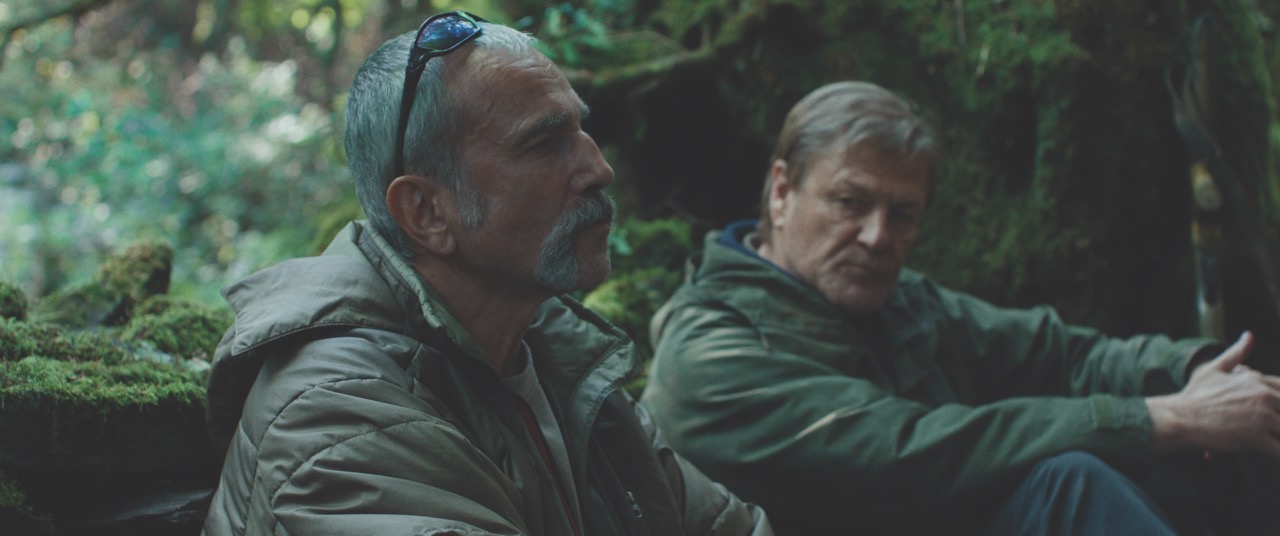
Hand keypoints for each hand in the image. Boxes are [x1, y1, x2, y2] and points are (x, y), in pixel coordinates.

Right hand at [1146, 331, 1279, 456]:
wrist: (1178, 419)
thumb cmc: (1193, 395)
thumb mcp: (1213, 369)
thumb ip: (1236, 353)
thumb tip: (1249, 335)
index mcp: (1256, 380)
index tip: (1273, 411)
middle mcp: (1263, 396)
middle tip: (1269, 427)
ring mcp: (1261, 418)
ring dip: (1279, 435)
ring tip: (1268, 440)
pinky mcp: (1256, 439)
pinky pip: (1278, 451)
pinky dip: (1275, 455)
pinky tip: (1266, 457)